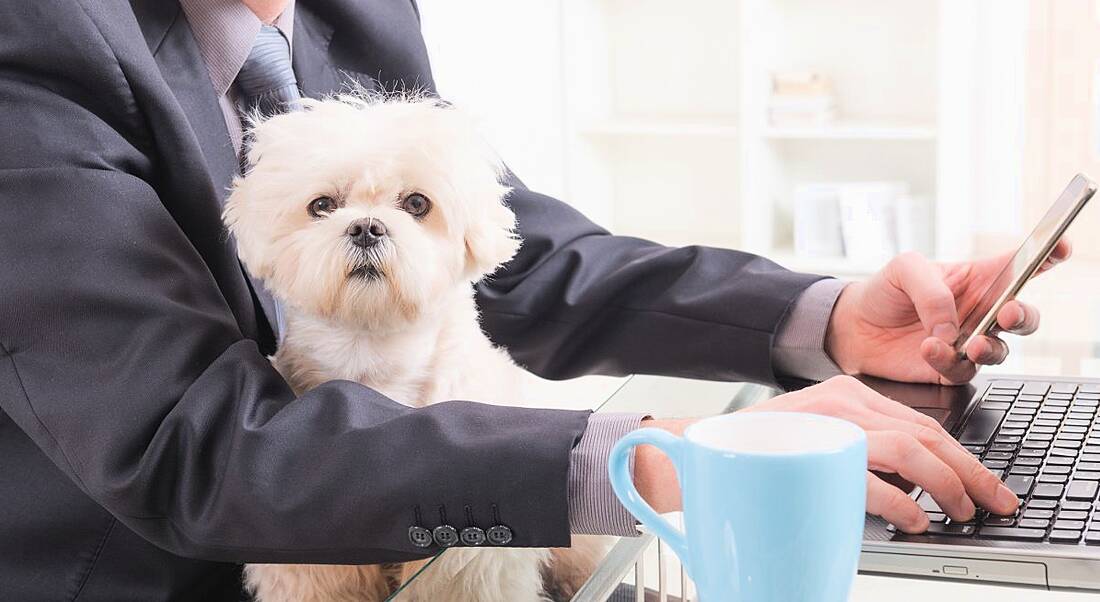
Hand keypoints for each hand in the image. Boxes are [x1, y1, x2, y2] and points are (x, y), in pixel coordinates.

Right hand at [633, 376, 1019, 532]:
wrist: (693, 451)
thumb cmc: (754, 454)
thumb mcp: (814, 440)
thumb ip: (856, 452)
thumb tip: (912, 487)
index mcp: (848, 394)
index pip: (922, 422)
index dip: (962, 457)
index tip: (985, 485)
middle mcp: (844, 401)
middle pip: (929, 432)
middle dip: (971, 472)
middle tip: (994, 502)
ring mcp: (829, 422)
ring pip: (912, 447)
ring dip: (948, 485)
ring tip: (961, 513)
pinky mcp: (813, 447)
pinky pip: (874, 474)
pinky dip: (904, 501)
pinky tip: (915, 519)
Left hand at [826, 242, 1071, 383]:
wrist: (853, 326)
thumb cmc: (885, 291)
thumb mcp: (905, 270)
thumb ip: (932, 291)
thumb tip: (951, 328)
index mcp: (979, 279)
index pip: (1021, 265)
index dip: (1048, 255)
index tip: (1061, 247)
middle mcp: (981, 312)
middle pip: (1023, 317)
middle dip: (1023, 316)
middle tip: (1007, 314)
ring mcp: (968, 343)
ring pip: (1000, 351)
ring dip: (987, 347)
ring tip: (967, 343)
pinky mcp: (949, 369)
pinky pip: (962, 371)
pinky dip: (947, 361)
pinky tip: (929, 348)